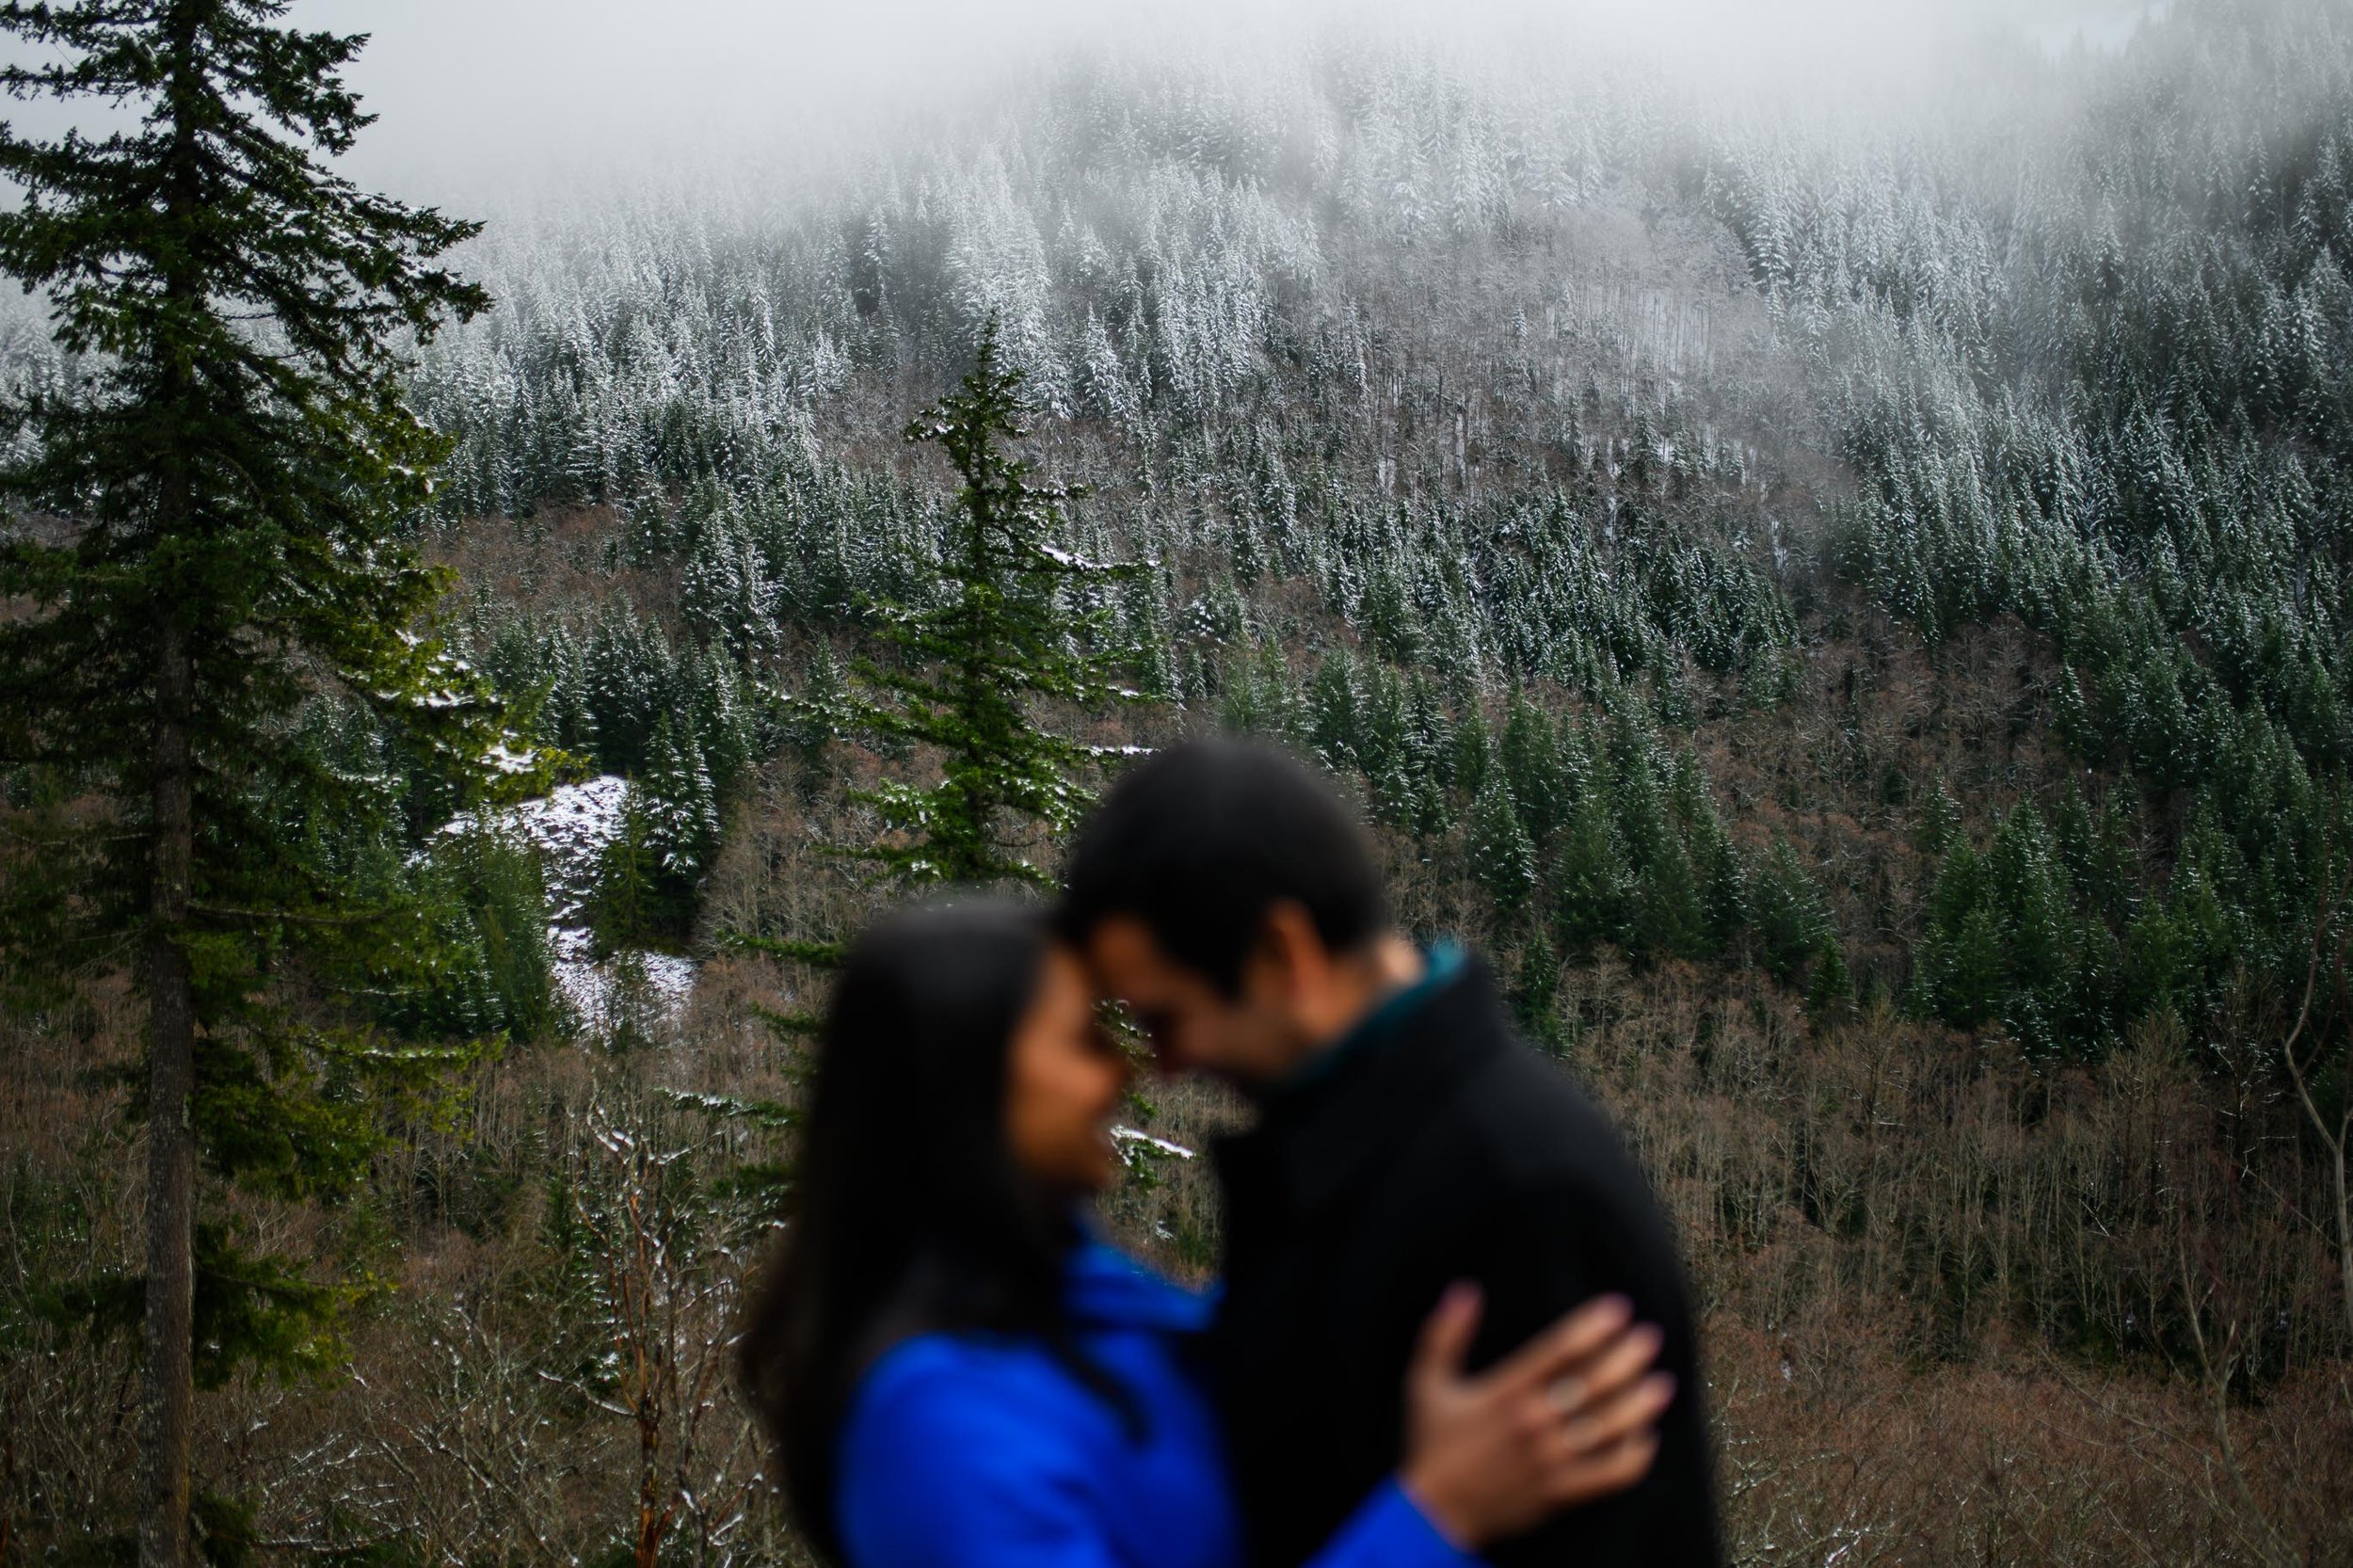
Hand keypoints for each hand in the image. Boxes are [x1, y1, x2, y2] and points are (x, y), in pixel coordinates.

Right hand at [1397, 1285, 1672, 1549]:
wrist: (1433, 1512)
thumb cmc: (1431, 1442)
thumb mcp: (1425, 1381)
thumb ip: (1445, 1334)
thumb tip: (1465, 1290)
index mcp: (1505, 1392)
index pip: (1560, 1350)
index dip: (1593, 1326)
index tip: (1618, 1309)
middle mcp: (1533, 1422)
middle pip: (1593, 1382)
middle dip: (1627, 1357)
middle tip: (1650, 1338)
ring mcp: (1550, 1460)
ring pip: (1609, 1426)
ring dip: (1640, 1403)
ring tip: (1662, 1384)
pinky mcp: (1560, 1492)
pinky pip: (1609, 1474)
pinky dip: (1634, 1457)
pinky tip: (1645, 1439)